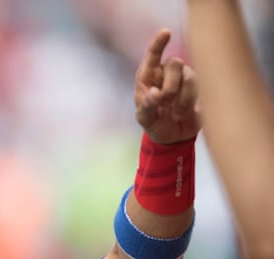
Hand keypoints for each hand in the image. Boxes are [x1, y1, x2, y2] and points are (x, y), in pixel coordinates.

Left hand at [134, 29, 200, 143]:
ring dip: (183, 99)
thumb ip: (147, 106)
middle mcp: (167, 73)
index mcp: (148, 76)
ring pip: (191, 76)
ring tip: (175, 114)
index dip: (159, 42)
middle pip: (175, 63)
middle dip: (171, 85)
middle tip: (165, 103)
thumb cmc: (154, 123)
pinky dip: (194, 104)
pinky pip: (203, 88)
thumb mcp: (145, 119)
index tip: (165, 32)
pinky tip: (189, 113)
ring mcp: (185, 78)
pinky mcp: (201, 87)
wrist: (173, 137)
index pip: (153, 54)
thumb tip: (154, 93)